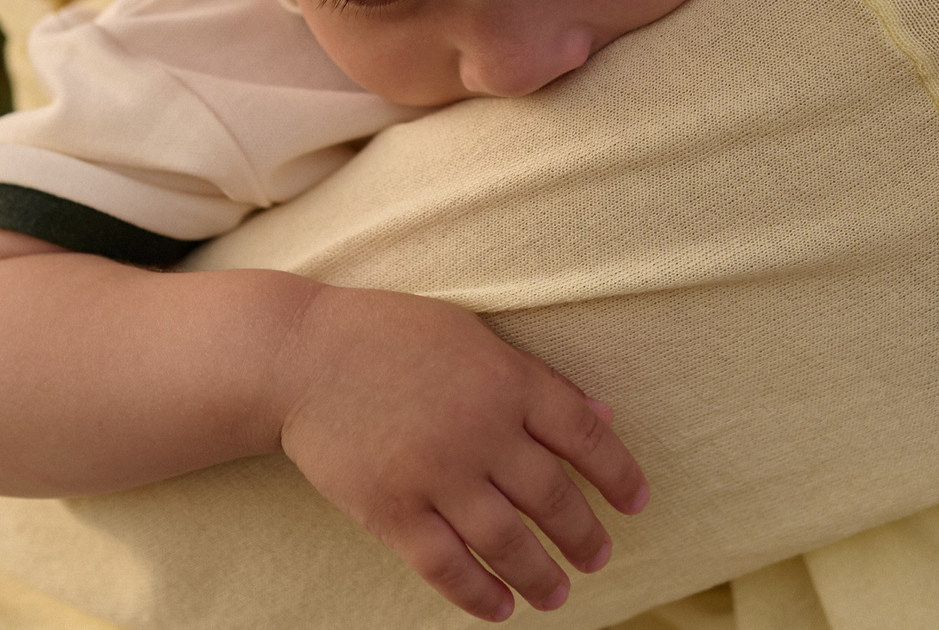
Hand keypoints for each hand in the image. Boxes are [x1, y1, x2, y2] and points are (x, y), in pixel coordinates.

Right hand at [274, 286, 649, 621]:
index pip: (583, 433)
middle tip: (600, 558)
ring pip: (507, 540)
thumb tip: (601, 416)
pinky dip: (479, 593)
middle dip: (583, 535)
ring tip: (558, 593)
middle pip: (552, 496)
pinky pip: (447, 566)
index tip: (638, 503)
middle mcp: (480, 430)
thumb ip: (535, 380)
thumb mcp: (471, 336)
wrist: (300, 356)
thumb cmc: (389, 337)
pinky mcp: (391, 510)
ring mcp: (435, 473)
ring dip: (541, 573)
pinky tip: (501, 607)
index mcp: (505, 379)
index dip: (618, 473)